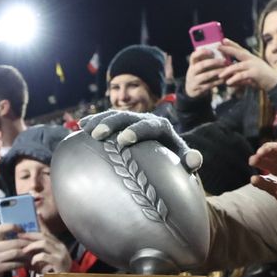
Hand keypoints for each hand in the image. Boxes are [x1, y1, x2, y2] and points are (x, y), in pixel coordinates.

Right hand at [0, 223, 32, 276]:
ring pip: (16, 253)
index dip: (13, 226)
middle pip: (14, 242)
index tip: (23, 230)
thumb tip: (27, 233)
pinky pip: (15, 264)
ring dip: (27, 254)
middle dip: (27, 243)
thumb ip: (9, 240)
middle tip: (36, 245)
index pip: (1, 228)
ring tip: (34, 254)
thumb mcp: (0, 247)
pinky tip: (28, 263)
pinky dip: (24, 263)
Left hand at [25, 231, 71, 276]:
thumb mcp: (44, 261)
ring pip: (44, 243)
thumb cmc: (52, 274)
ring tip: (24, 251)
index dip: (33, 232)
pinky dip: (35, 258)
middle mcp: (62, 247)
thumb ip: (37, 252)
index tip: (21, 233)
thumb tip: (23, 246)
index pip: (45, 234)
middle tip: (19, 237)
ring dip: (31, 246)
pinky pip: (44, 256)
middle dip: (30, 235)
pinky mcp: (59, 262)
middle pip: (44, 236)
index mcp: (59, 245)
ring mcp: (61, 254)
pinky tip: (32, 263)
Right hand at [78, 109, 202, 171]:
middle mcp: (146, 119)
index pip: (148, 126)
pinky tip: (81, 126)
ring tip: (85, 129)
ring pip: (115, 115)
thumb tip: (195, 160)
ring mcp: (132, 120)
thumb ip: (191, 160)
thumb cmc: (176, 160)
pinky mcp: (122, 123)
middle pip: (127, 117)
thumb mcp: (185, 160)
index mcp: (162, 127)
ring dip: (100, 120)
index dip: (136, 131)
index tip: (124, 140)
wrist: (168, 151)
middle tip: (98, 134)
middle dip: (112, 124)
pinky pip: (107, 118)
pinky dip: (95, 120)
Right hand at [184, 46, 226, 98]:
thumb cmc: (199, 74)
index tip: (212, 51)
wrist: (191, 89)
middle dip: (213, 62)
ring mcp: (194, 81)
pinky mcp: (199, 89)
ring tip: (225, 70)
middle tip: (224, 61)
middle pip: (201, 65)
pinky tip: (224, 79)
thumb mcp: (199, 67)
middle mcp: (192, 72)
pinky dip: (217, 82)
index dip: (202, 52)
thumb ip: (206, 61)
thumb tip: (221, 54)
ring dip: (217, 72)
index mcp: (192, 64)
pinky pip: (209, 85)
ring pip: (206, 75)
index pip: (194, 56)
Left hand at [217, 39, 276, 93]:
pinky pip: (242, 75)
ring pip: (237, 66)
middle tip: (218, 47)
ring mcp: (254, 66)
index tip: (223, 40)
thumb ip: (239, 77)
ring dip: (227, 71)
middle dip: (227, 49)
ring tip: (220, 75)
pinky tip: (229, 83)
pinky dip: (234, 79)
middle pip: (238, 52)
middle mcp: (252, 59)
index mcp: (251, 58)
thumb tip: (229, 80)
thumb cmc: (264, 79)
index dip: (232, 44)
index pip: (240, 49)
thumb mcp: (250, 76)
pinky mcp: (255, 73)